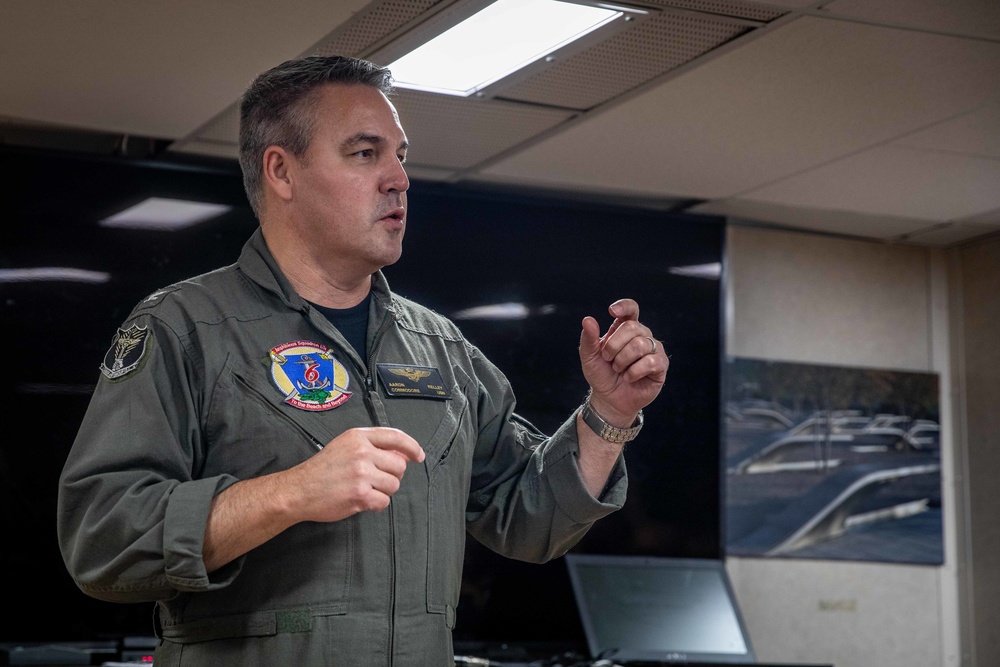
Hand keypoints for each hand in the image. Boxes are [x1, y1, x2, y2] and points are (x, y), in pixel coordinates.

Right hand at [283, 427, 424, 522]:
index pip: (395, 437)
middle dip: (391, 475)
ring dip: (383, 491)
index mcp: (358, 437)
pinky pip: (384, 501)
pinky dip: (375, 504)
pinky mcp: (360, 494)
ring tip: (364, 489)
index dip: (412, 447)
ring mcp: (361, 474)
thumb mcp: (345, 446)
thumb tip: (404, 453)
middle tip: (375, 480)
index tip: (418, 456)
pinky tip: (361, 500)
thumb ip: (372, 446)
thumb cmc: (322, 469)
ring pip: (393, 485)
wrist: (299, 490)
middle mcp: (361, 452)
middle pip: (399, 465)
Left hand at [578, 299, 667, 425]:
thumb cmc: (601, 375)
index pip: (631, 309)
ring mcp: (654, 349)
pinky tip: (629, 378)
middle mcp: (641, 335)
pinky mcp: (661, 365)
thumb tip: (588, 320)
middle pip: (632, 327)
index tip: (612, 311)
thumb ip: (588, 338)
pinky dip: (634, 372)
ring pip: (640, 344)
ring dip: (623, 360)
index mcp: (624, 329)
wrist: (609, 399)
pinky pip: (650, 362)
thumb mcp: (589, 357)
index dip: (624, 306)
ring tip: (618, 370)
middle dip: (614, 345)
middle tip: (607, 359)